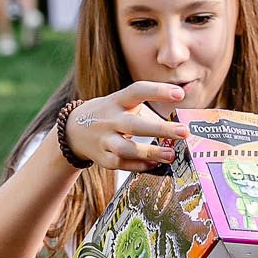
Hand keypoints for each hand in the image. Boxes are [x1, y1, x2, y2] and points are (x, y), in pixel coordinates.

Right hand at [64, 82, 189, 174]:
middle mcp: (109, 120)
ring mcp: (104, 140)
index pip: (137, 91)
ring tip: (171, 155)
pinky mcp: (102, 158)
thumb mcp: (123, 104)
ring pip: (125, 149)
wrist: (74, 130)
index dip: (158, 91)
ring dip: (149, 153)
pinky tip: (154, 165)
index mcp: (117, 101)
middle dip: (160, 128)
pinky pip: (121, 164)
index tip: (180, 94)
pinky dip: (138, 166)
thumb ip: (147, 111)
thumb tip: (181, 124)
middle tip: (184, 132)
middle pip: (134, 125)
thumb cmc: (111, 115)